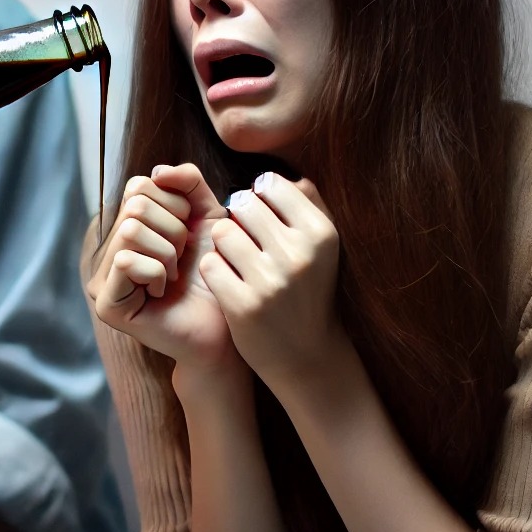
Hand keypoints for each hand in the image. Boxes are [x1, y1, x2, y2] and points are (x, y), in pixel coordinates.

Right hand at [87, 163, 240, 374]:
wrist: (226, 324)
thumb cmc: (215, 273)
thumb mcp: (209, 218)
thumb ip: (190, 185)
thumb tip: (158, 172)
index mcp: (127, 228)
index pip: (139, 186)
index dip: (174, 205)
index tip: (188, 237)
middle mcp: (109, 250)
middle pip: (133, 207)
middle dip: (173, 231)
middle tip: (181, 261)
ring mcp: (103, 278)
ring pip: (129, 232)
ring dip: (166, 253)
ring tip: (173, 278)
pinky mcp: (106, 304)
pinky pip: (125, 262)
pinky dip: (155, 273)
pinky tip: (162, 293)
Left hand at [200, 172, 347, 388]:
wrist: (307, 355)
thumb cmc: (308, 289)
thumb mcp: (321, 246)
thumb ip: (307, 203)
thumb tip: (283, 176)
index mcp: (321, 233)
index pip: (269, 184)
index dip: (257, 198)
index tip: (260, 219)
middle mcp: (300, 254)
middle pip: (241, 204)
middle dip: (237, 219)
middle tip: (245, 241)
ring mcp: (271, 281)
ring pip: (221, 232)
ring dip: (222, 245)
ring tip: (237, 262)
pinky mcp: (244, 306)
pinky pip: (210, 265)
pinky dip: (214, 272)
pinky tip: (228, 283)